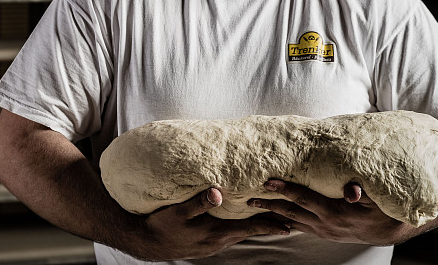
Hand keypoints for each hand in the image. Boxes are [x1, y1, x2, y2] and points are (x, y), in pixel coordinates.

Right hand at [129, 187, 290, 259]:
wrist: (149, 243)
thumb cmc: (163, 225)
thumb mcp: (179, 211)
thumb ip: (198, 202)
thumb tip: (217, 192)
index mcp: (216, 233)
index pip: (249, 228)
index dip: (269, 225)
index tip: (288, 224)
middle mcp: (219, 241)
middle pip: (250, 232)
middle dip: (268, 226)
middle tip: (289, 220)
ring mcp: (213, 245)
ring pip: (241, 235)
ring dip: (256, 228)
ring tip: (271, 221)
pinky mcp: (207, 244)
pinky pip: (231, 236)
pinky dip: (242, 230)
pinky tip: (242, 224)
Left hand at [247, 180, 407, 245]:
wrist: (386, 230)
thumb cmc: (379, 208)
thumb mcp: (374, 197)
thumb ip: (360, 191)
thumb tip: (351, 191)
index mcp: (333, 212)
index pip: (303, 198)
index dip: (285, 189)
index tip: (268, 181)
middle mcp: (324, 224)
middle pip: (291, 212)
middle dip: (269, 204)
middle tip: (249, 198)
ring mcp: (322, 231)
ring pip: (292, 221)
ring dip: (272, 214)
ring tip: (254, 208)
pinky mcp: (323, 233)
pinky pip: (299, 227)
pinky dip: (283, 223)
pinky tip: (272, 220)